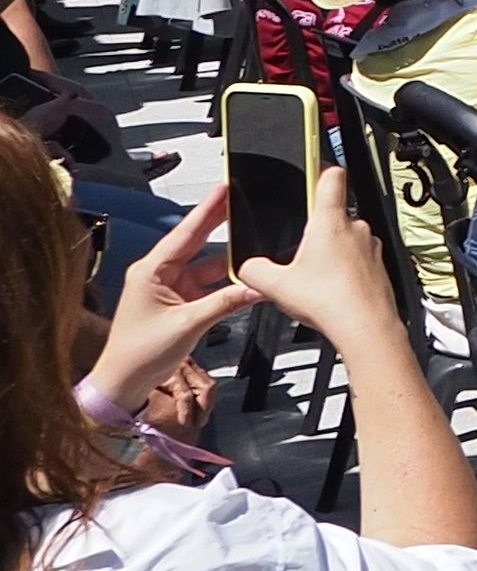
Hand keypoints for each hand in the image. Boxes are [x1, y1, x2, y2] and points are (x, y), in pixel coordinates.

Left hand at [87, 187, 248, 419]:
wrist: (125, 383)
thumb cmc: (140, 354)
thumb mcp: (188, 325)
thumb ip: (226, 303)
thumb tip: (256, 286)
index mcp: (151, 271)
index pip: (185, 232)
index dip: (208, 209)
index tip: (225, 187)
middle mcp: (159, 274)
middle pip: (196, 242)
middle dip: (220, 222)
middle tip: (242, 198)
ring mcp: (170, 288)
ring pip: (207, 265)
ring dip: (229, 259)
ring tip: (255, 241)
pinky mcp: (179, 302)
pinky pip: (208, 284)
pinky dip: (226, 282)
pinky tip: (245, 275)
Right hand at [233, 161, 397, 354]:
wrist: (365, 327)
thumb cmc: (330, 302)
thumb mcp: (275, 285)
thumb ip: (253, 270)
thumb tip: (246, 267)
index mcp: (331, 221)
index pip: (331, 176)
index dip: (320, 166)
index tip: (312, 164)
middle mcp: (356, 228)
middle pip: (334, 212)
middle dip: (315, 225)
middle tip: (299, 246)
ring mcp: (370, 246)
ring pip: (346, 237)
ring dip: (331, 249)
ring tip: (314, 273)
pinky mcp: (378, 266)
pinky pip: (357, 258)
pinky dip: (344, 267)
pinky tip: (330, 287)